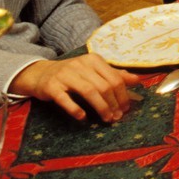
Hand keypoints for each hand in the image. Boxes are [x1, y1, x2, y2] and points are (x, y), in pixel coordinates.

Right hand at [10, 54, 139, 122]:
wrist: (41, 73)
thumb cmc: (72, 74)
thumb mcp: (93, 70)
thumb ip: (114, 75)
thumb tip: (137, 80)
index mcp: (94, 60)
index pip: (114, 78)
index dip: (123, 94)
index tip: (126, 108)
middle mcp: (81, 65)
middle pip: (103, 85)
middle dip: (113, 103)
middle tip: (117, 117)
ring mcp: (65, 75)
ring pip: (89, 91)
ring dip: (100, 107)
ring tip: (107, 119)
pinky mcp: (51, 86)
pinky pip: (65, 99)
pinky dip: (75, 108)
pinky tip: (82, 117)